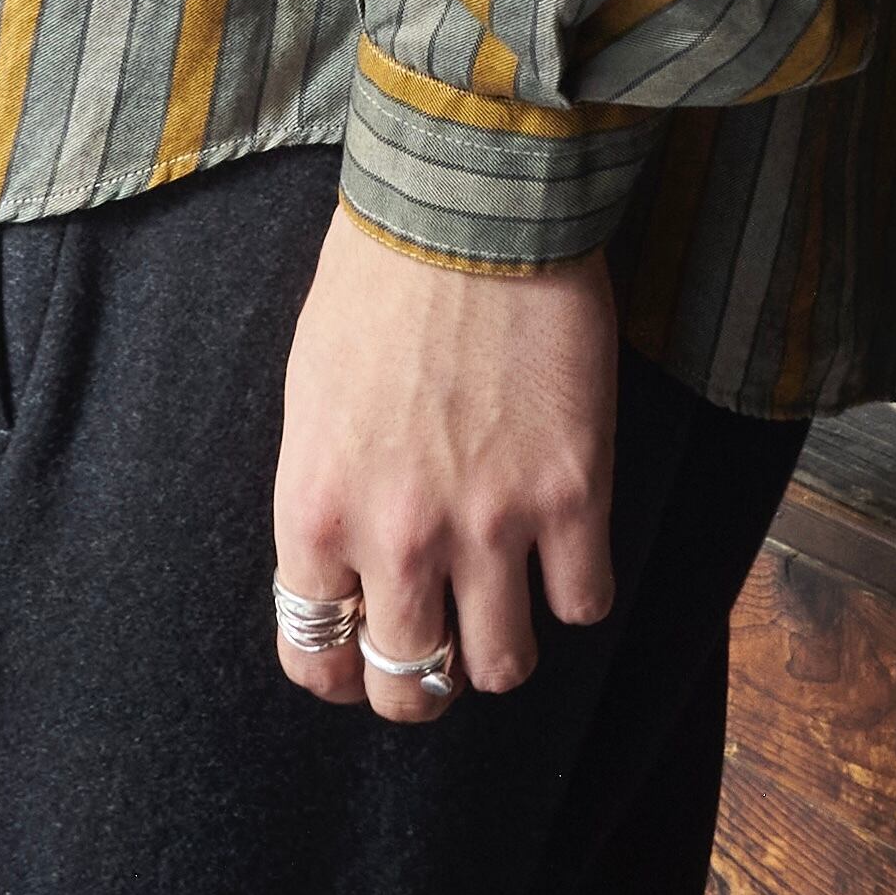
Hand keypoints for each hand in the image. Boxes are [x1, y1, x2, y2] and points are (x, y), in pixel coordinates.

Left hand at [272, 202, 617, 721]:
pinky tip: (567, 546)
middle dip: (426, 678)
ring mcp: (490, 525)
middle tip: (445, 643)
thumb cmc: (378, 280)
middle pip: (411, 686)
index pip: (316, 658)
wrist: (468, 208)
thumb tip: (349, 563)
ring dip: (504, 646)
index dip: (344, 672)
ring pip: (504, 668)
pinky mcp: (572, 495)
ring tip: (509, 598)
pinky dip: (577, 589)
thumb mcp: (312, 397)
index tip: (366, 655)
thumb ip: (329, 496)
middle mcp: (398, 538)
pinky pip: (583, 604)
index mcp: (317, 511)